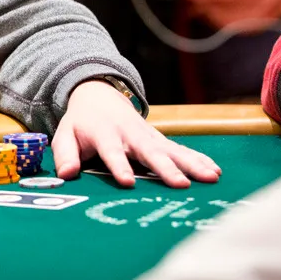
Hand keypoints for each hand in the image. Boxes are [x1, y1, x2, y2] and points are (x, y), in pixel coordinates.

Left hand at [51, 80, 221, 188]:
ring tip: (210, 178)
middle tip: (181, 184)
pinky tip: (215, 170)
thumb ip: (65, 154)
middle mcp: (130, 134)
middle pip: (149, 152)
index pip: (112, 152)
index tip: (128, 182)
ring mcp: (148, 136)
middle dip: (165, 168)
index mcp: (105, 134)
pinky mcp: (160, 139)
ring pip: (172, 150)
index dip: (119, 166)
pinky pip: (181, 149)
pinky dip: (198, 158)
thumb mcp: (65, 135)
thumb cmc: (81, 123)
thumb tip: (66, 175)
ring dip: (191, 164)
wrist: (98, 95)